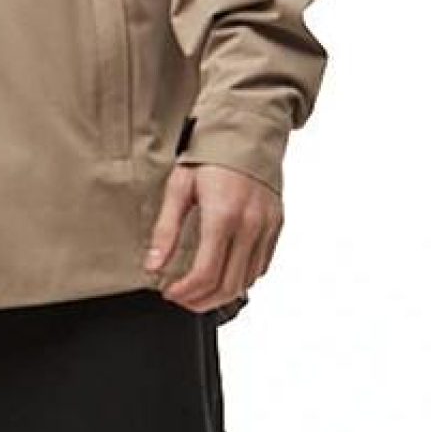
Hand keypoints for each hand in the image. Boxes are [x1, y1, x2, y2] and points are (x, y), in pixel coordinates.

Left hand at [143, 160, 281, 312]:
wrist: (248, 130)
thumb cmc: (211, 154)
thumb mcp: (179, 186)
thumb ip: (166, 230)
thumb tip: (153, 265)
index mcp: (223, 215)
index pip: (206, 274)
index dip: (185, 292)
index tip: (169, 293)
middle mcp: (250, 225)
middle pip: (228, 285)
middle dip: (201, 301)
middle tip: (181, 298)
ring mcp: (267, 227)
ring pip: (247, 281)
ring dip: (221, 295)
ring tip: (199, 292)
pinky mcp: (277, 225)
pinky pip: (261, 266)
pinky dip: (242, 279)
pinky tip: (223, 275)